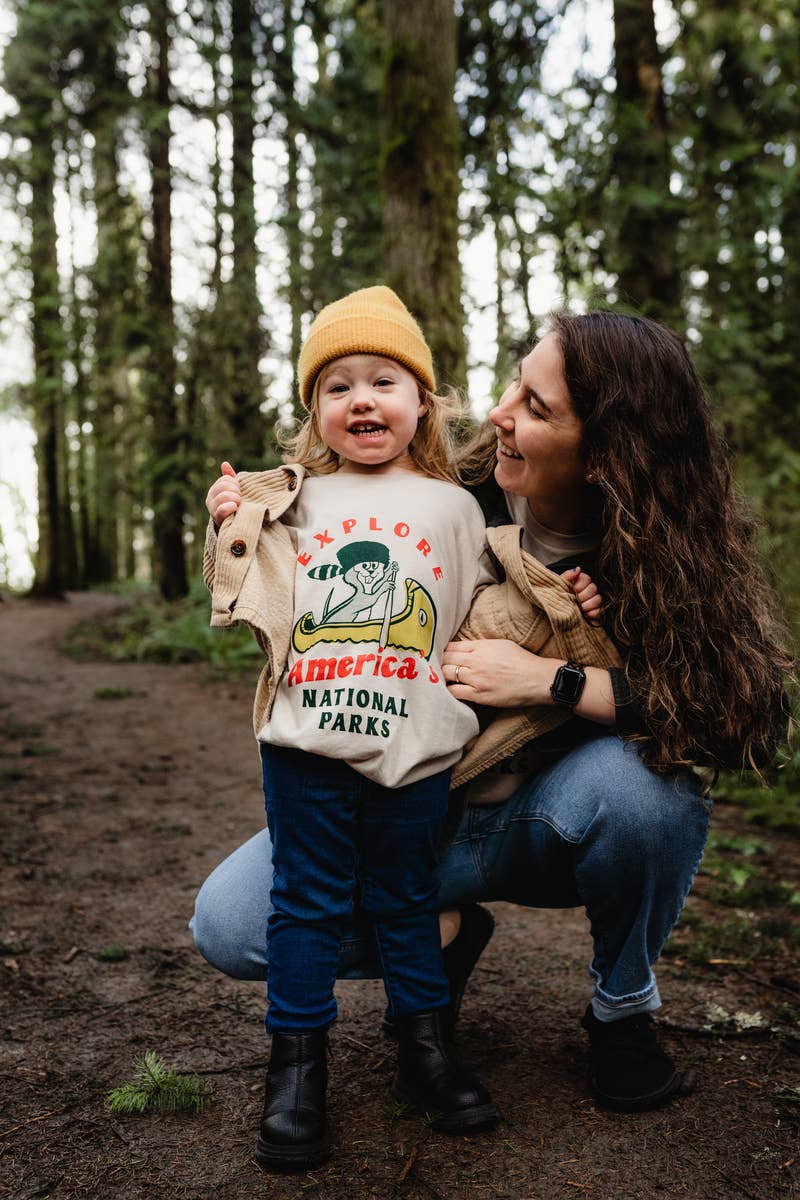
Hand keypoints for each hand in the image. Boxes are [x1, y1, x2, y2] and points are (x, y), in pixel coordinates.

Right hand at [206, 461, 240, 524]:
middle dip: (235, 490)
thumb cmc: (235, 505)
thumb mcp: (233, 490)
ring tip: (239, 504)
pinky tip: (235, 508)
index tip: (240, 490)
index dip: (235, 483)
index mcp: (214, 490)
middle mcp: (210, 499)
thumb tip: (224, 463)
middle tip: (240, 498)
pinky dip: (230, 507)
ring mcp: (212, 509)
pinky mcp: (217, 519)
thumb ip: (229, 478)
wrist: (234, 525)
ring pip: (223, 496)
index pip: (225, 479)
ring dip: (235, 499)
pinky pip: (222, 509)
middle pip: (223, 486)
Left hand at [442, 639, 556, 707]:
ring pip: (447, 674)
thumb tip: (465, 648)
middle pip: (446, 659)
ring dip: (442, 676)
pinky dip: (449, 691)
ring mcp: (476, 678)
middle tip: (436, 668)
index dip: (443, 651)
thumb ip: (480, 646)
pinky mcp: (479, 695)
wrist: (537, 679)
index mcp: (480, 646)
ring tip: (442, 679)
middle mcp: (476, 660)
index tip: (440, 655)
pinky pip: (455, 692)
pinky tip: (449, 691)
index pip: (451, 646)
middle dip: (439, 663)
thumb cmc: (522, 661)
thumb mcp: (501, 644)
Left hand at [562, 566, 601, 619]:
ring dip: (587, 605)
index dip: (579, 586)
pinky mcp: (596, 611)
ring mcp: (594, 600)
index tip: (572, 591)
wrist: (557, 610)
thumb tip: (578, 569)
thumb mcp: (559, 585)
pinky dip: (592, 613)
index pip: (587, 579)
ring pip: (598, 599)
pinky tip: (585, 614)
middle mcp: (589, 589)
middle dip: (582, 596)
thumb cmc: (557, 596)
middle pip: (593, 589)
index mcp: (580, 581)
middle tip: (575, 601)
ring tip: (579, 608)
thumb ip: (567, 576)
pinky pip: (600, 610)